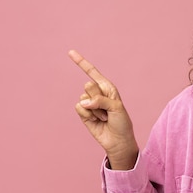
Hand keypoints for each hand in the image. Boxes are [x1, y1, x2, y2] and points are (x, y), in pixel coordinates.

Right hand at [69, 49, 137, 169]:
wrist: (117, 140)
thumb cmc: (121, 122)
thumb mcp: (116, 107)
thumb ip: (100, 100)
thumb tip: (83, 102)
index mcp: (107, 87)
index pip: (92, 72)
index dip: (81, 62)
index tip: (70, 52)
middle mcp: (97, 93)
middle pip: (88, 86)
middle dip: (98, 99)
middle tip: (107, 109)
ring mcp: (89, 103)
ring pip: (83, 98)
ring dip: (95, 110)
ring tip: (104, 117)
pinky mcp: (83, 113)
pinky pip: (79, 107)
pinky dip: (88, 115)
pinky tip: (96, 121)